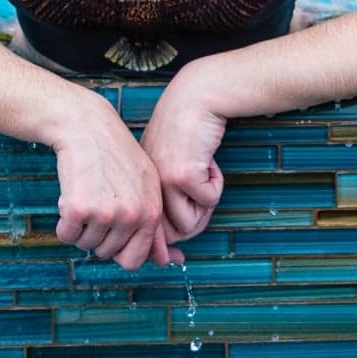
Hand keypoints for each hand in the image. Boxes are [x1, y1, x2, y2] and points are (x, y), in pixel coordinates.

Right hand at [48, 98, 170, 269]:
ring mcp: (106, 213)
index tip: (111, 230)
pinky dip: (63, 221)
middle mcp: (132, 215)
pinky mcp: (78, 209)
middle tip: (98, 202)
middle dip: (97, 235)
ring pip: (85, 245)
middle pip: (106, 254)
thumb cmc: (115, 158)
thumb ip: (154, 226)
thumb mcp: (146, 187)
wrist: (86, 126)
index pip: (133, 260)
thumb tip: (170, 262)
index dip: (118, 249)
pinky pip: (65, 235)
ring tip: (87, 194)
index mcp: (151, 212)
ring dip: (80, 226)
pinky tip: (72, 195)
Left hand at [140, 70, 231, 248]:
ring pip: (190, 223)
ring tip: (205, 174)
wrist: (197, 97)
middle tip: (205, 192)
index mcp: (139, 186)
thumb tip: (174, 239)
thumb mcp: (169, 162)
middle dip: (197, 220)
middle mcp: (146, 188)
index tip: (177, 260)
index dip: (162, 249)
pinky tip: (210, 161)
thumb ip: (168, 193)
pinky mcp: (182, 176)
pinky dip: (216, 184)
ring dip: (206, 203)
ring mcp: (163, 182)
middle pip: (172, 233)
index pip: (147, 230)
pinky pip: (209, 201)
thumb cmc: (187, 128)